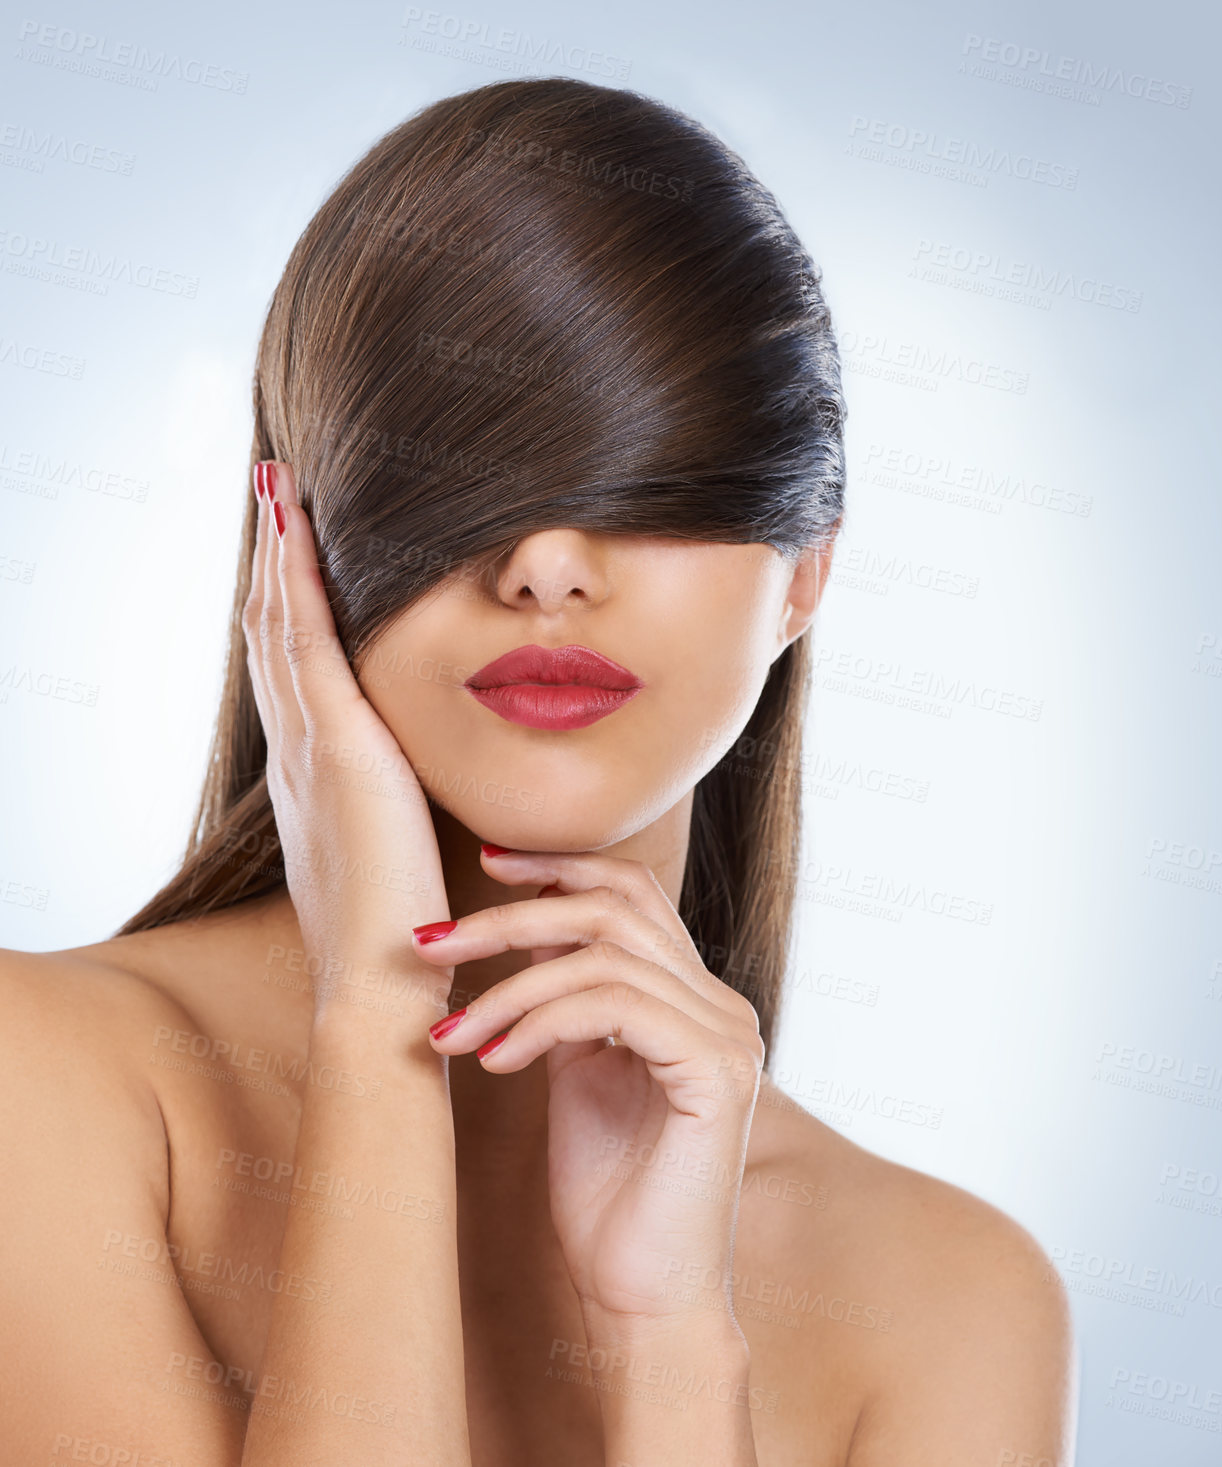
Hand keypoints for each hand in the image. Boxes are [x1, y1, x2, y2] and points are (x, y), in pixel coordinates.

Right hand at [241, 460, 449, 1020]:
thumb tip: (424, 785)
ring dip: (275, 553)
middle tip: (272, 492)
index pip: (294, 670)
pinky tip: (292, 530)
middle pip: (272, 635)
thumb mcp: (396, 850)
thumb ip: (401, 808)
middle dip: (271, 562)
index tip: (291, 550)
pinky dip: (294, 582)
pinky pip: (305, 643)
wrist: (383, 983)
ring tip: (274, 487)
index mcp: (312, 776)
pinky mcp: (338, 748)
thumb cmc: (403, 928)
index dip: (286, 607)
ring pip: (278, 626)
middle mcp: (296, 753)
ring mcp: (308, 747)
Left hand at [413, 850, 764, 1330]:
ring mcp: (729, 1034)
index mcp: (695, 998)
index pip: (633, 895)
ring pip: (606, 955)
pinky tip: (491, 1061)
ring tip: (448, 1031)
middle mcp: (723, 1004)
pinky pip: (614, 1007)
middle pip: (613, 909)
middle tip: (429, 942)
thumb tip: (518, 935)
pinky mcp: (718, 1072)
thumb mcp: (576, 1074)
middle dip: (510, 917)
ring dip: (507, 985)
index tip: (484, 862)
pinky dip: (540, 1021)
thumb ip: (566, 1004)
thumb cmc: (606, 1199)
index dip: (559, 868)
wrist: (644, 1301)